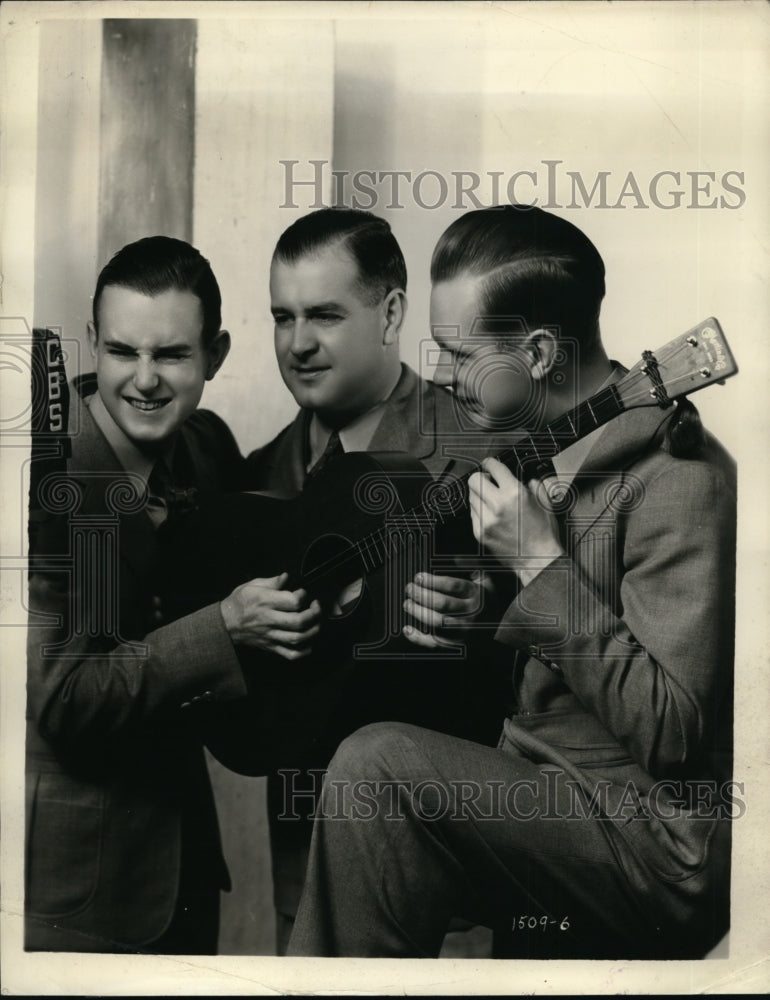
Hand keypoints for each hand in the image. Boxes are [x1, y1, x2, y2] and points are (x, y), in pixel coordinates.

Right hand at [220, 572, 320, 659]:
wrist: (224, 624)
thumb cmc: (239, 602)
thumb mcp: (252, 585)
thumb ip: (272, 581)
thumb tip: (287, 576)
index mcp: (265, 602)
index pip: (292, 601)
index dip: (303, 595)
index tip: (303, 592)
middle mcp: (269, 620)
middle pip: (298, 621)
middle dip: (314, 614)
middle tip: (315, 606)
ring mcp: (270, 635)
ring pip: (297, 638)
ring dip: (313, 631)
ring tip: (316, 622)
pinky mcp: (270, 646)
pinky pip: (290, 654)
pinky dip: (303, 651)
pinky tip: (308, 643)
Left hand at [402, 570, 490, 648]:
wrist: (498, 629)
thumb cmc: (486, 602)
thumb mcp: (485, 581)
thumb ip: (472, 566)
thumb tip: (455, 558)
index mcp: (478, 595)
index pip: (453, 586)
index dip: (433, 581)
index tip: (418, 577)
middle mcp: (472, 614)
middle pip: (442, 603)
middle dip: (421, 594)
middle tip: (409, 588)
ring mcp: (464, 631)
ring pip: (437, 623)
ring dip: (418, 613)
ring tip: (407, 604)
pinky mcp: (457, 645)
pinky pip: (435, 644)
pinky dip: (419, 638)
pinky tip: (407, 629)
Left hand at [468, 457, 563, 586]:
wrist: (537, 559)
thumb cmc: (543, 533)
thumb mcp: (545, 501)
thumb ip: (532, 484)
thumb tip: (522, 477)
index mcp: (515, 493)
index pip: (492, 467)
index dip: (490, 463)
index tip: (490, 464)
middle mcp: (497, 505)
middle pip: (474, 480)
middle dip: (482, 478)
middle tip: (490, 483)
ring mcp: (486, 520)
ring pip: (471, 497)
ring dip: (480, 496)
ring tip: (493, 503)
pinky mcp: (479, 533)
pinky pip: (472, 514)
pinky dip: (479, 512)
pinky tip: (492, 516)